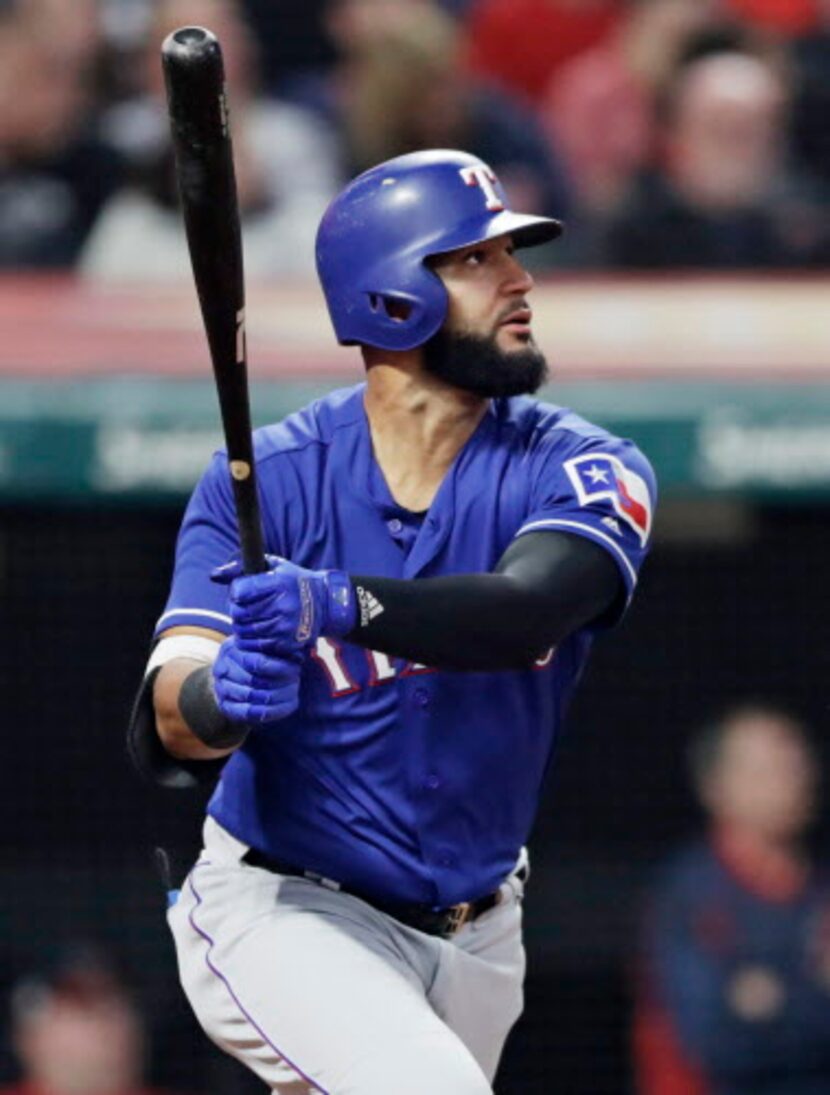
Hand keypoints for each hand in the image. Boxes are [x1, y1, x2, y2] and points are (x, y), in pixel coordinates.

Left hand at [212, 555, 355, 658]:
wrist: (324, 605)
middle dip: (237, 609)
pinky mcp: (285, 644)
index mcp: (280, 583)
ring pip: (242, 630)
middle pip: (238, 612)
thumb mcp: (272, 566)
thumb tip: (213, 575)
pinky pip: (253, 645)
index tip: (243, 591)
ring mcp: (285, 627)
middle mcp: (283, 606)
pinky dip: (250, 639)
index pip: (240, 591)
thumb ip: (241, 568)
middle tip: (246, 606)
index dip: (237, 591)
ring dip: (242, 624)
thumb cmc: (293, 582)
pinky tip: (259, 630)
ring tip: (254, 617)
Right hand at [212, 637, 301, 723]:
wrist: (234, 671)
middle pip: (255, 681)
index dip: (281, 668)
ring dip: (278, 697)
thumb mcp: (263, 645)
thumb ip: (276, 647)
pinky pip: (248, 713)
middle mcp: (222, 668)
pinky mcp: (225, 705)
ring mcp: (221, 688)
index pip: (258, 662)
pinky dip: (270, 712)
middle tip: (296, 682)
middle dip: (281, 684)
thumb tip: (299, 655)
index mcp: (231, 648)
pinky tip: (286, 707)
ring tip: (293, 692)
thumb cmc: (256, 654)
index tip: (296, 669)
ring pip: (252, 697)